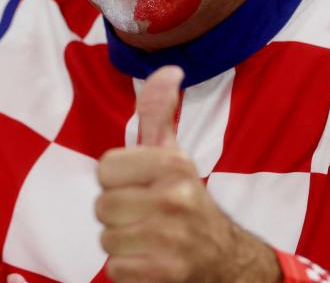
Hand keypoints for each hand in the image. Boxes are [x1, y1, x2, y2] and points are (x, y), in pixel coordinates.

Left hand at [95, 66, 281, 282]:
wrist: (226, 259)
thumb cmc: (185, 199)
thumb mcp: (173, 153)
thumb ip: (158, 111)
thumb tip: (168, 67)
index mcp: (173, 163)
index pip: (105, 168)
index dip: (116, 180)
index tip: (138, 185)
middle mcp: (175, 198)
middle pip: (102, 206)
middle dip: (118, 213)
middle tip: (144, 215)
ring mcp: (172, 238)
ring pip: (107, 238)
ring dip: (122, 242)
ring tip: (147, 237)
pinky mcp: (166, 273)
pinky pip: (116, 269)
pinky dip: (128, 270)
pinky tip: (150, 259)